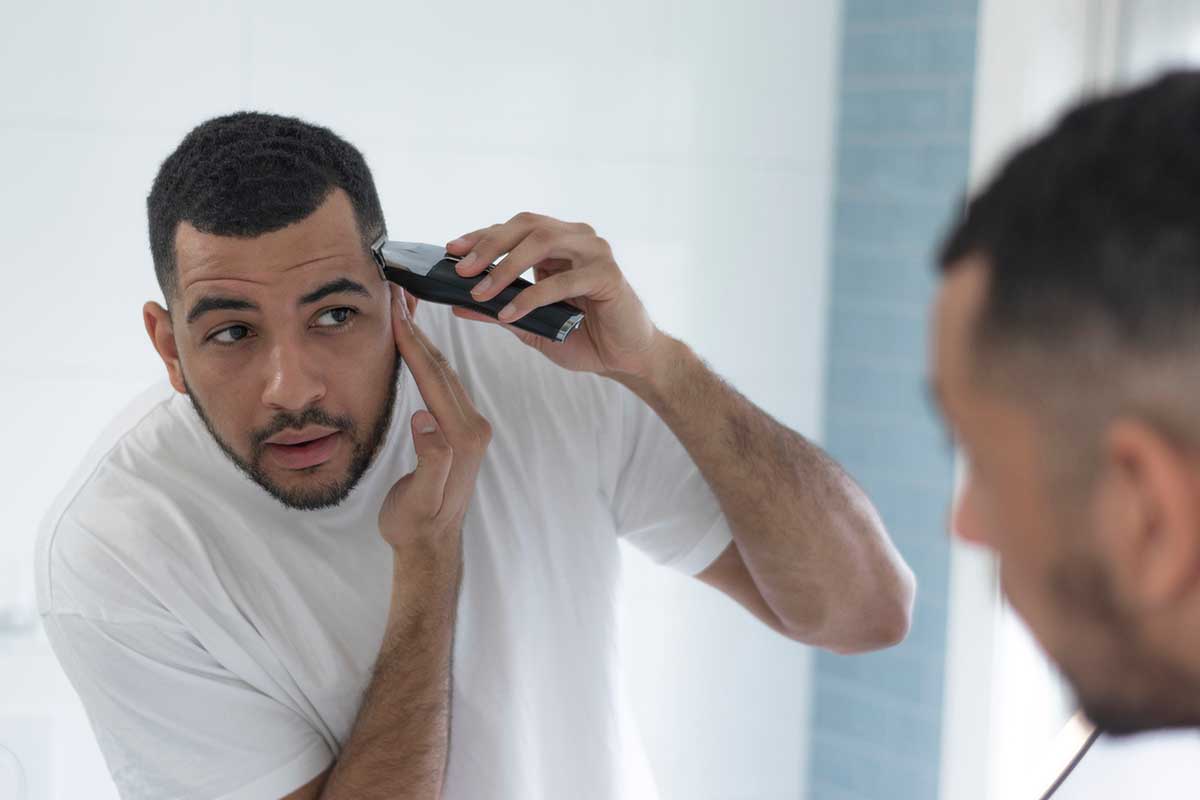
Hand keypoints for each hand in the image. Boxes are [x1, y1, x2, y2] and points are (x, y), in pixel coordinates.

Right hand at [378, 285, 491, 556]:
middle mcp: (472, 428)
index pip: (435, 381)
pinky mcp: (460, 433)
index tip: (396, 315)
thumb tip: (425, 422)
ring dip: (424, 343)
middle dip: (420, 332)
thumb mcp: (419, 500)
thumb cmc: (417, 525)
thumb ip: (430, 462)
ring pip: (445, 376)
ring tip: (404, 314)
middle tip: (399, 298)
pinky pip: (443, 388)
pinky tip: (416, 351)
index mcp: (462, 438)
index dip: (415, 346)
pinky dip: (428, 363)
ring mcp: (468, 429)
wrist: (431, 546)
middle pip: (443, 370)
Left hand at [445, 212, 662, 378]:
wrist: (624, 359)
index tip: (451, 251)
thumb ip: (499, 310)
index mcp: (559, 242)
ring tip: (482, 292)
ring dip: (507, 266)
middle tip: (464, 271)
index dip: (482, 235)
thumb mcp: (530, 324)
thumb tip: (457, 305)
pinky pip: (562, 279)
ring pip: (543, 242)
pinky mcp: (608, 274)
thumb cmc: (583, 336)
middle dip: (489, 245)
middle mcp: (578, 238)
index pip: (515, 228)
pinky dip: (532, 296)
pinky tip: (511, 312)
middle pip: (526, 225)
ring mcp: (596, 252)